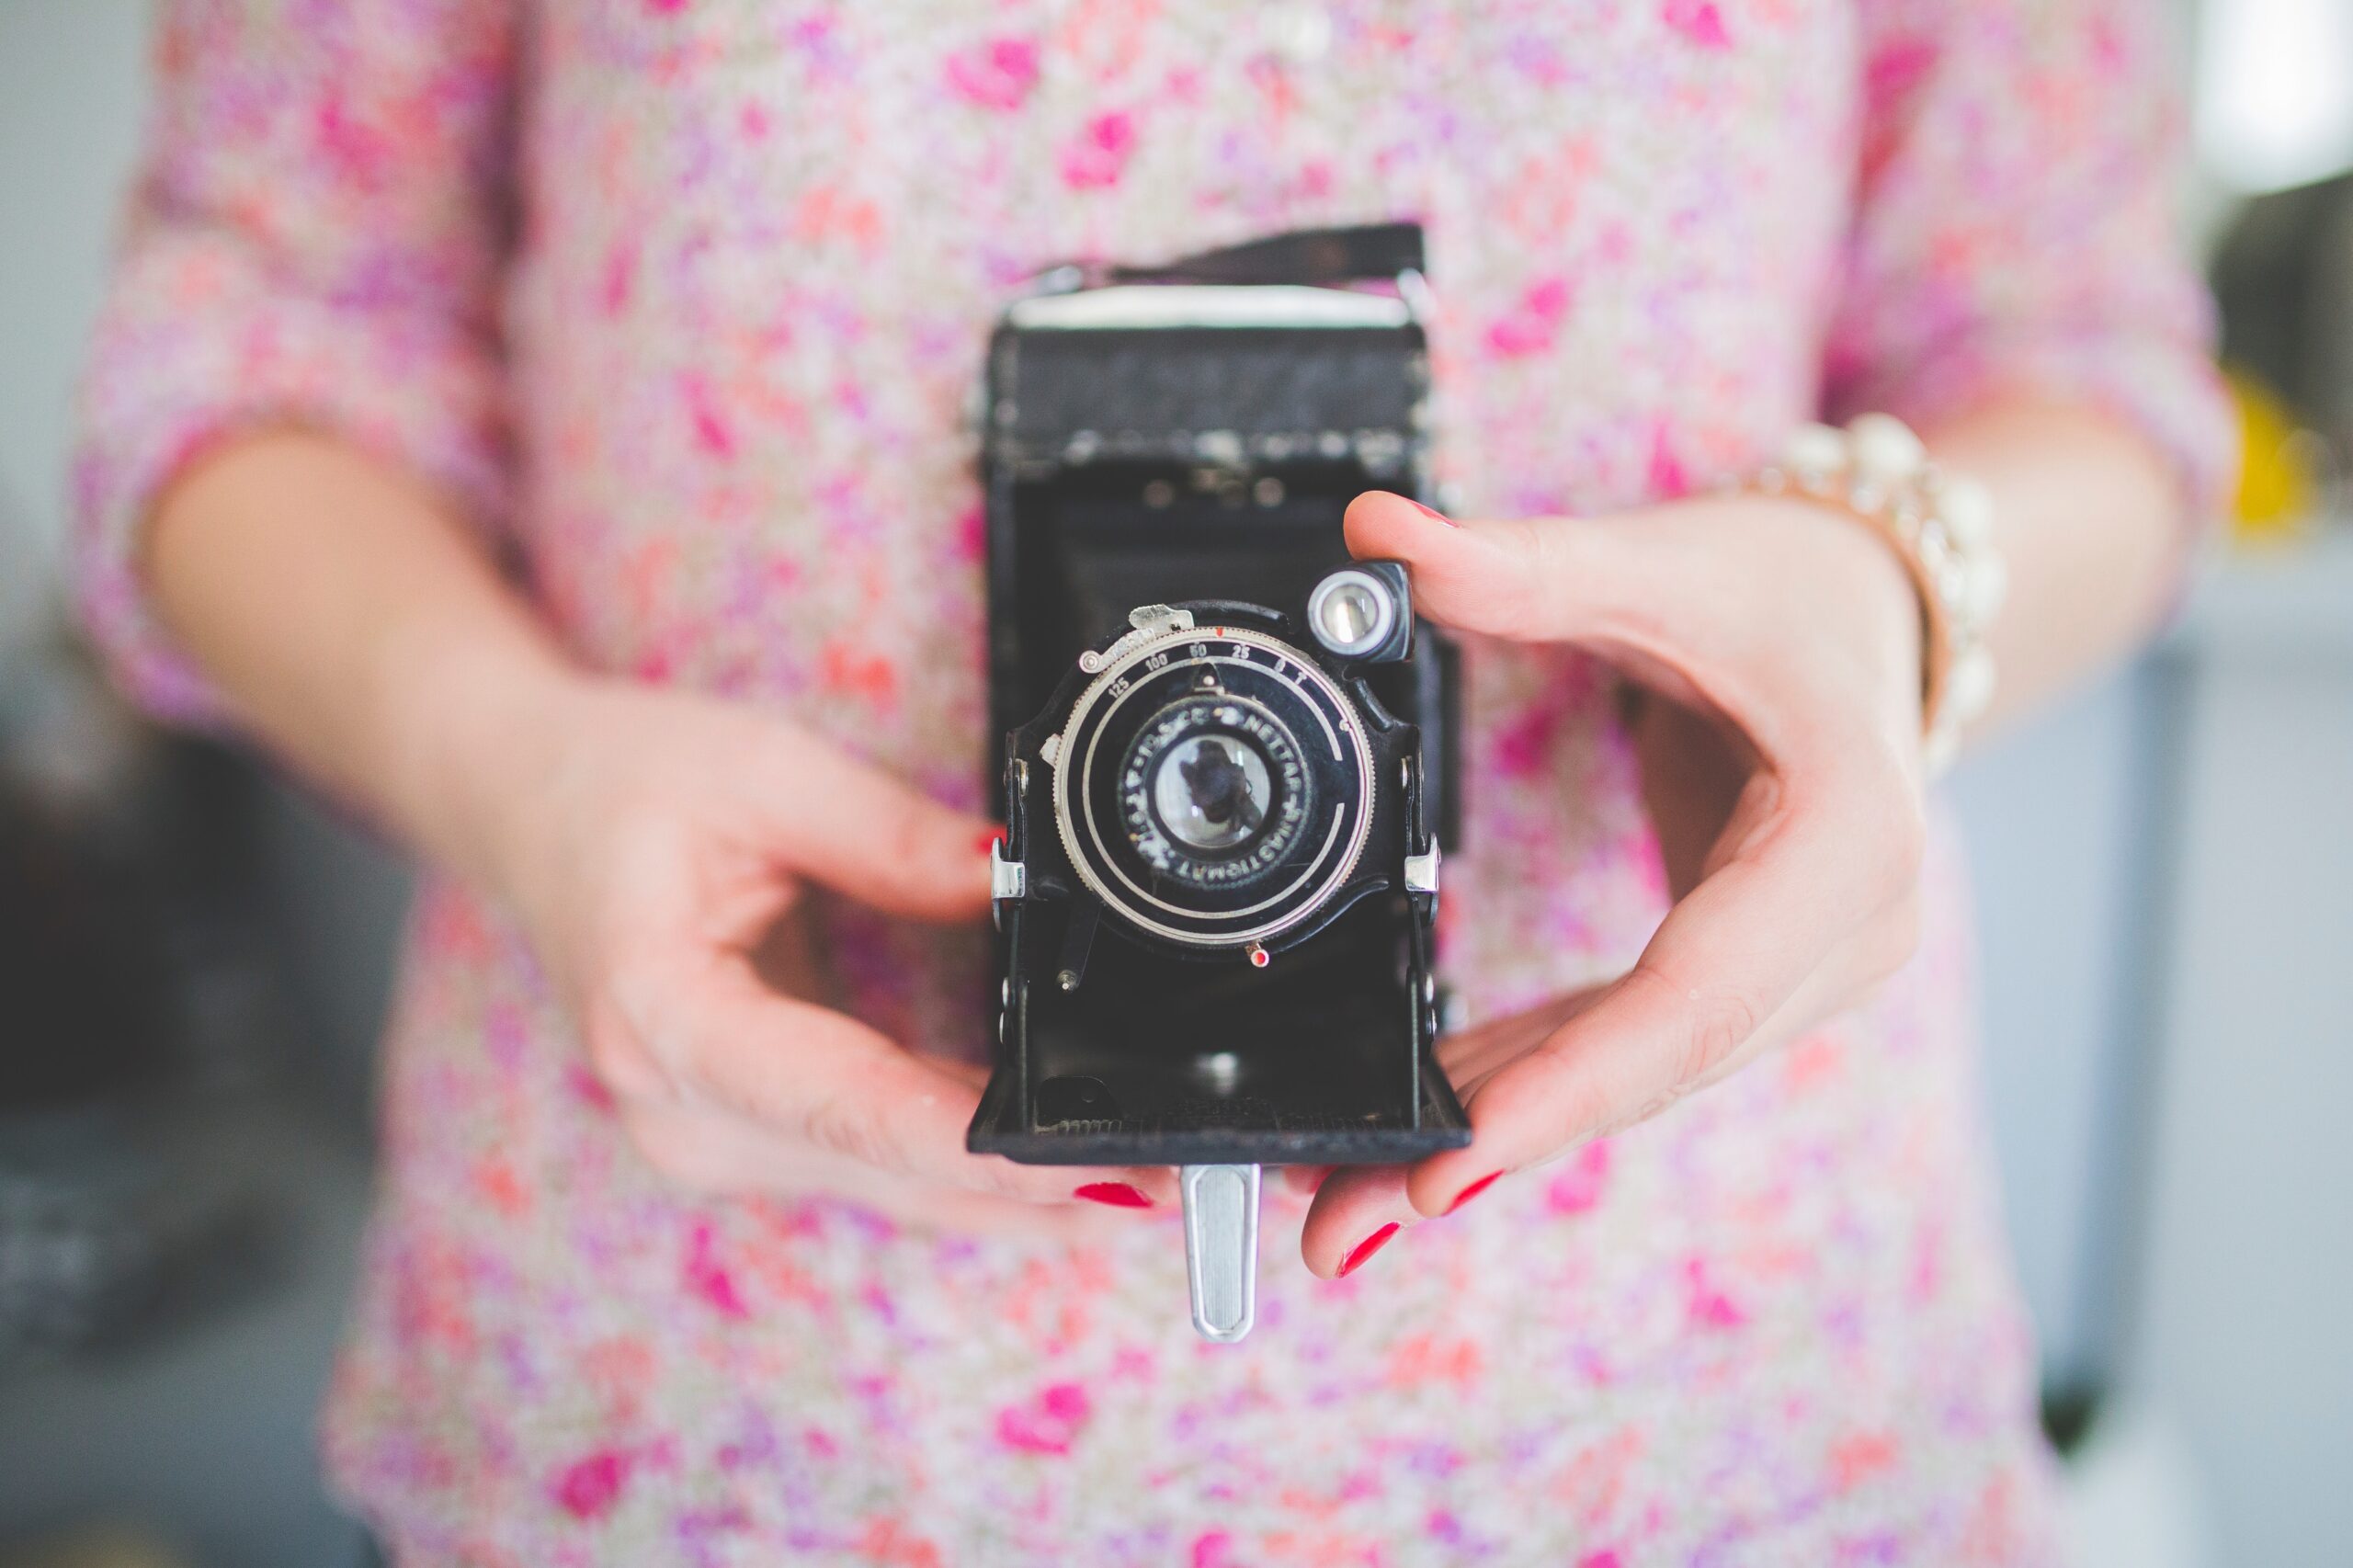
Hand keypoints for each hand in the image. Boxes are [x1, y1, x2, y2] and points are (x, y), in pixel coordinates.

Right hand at [481, 680, 1176, 1235]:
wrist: (521, 802)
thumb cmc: (620, 779)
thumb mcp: (765, 771)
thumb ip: (899, 839)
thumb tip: (1028, 885)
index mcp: (664, 1020)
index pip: (847, 1106)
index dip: (982, 1144)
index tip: (1096, 1162)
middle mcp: (680, 1111)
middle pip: (889, 1171)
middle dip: (1039, 1187)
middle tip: (1187, 1177)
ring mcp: (706, 1139)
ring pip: (892, 1190)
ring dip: (1021, 1195)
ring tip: (1161, 1182)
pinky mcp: (743, 1136)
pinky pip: (875, 1168)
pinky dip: (970, 1169)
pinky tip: (1067, 1171)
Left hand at [1297, 490, 1928, 1274]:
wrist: (1877, 610)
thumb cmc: (1789, 589)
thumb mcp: (1665, 563)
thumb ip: (1524, 565)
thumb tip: (1379, 533)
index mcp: (1849, 839)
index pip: (1697, 990)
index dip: (1572, 1082)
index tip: (1455, 1157)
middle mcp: (1846, 933)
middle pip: (1655, 1066)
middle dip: (1499, 1144)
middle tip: (1342, 1220)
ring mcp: (1806, 970)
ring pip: (1636, 1077)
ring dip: (1497, 1137)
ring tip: (1350, 1199)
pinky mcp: (1751, 978)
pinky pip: (1629, 1047)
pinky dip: (1529, 1085)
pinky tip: (1430, 1121)